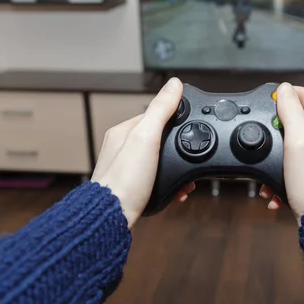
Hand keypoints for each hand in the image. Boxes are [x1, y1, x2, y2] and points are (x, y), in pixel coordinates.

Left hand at [91, 77, 194, 227]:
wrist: (112, 218)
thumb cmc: (124, 181)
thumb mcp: (147, 138)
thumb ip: (161, 110)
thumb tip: (174, 85)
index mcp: (123, 131)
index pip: (154, 115)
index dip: (175, 121)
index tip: (191, 129)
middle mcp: (123, 148)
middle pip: (160, 140)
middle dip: (179, 150)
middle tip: (190, 159)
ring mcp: (127, 169)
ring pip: (161, 162)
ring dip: (176, 170)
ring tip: (185, 182)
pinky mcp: (133, 187)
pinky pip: (158, 180)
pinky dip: (171, 184)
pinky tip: (176, 192)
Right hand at [259, 83, 303, 223]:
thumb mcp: (297, 143)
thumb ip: (291, 112)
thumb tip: (285, 89)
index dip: (287, 93)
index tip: (271, 98)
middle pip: (303, 120)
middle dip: (280, 130)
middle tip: (267, 139)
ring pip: (300, 145)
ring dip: (280, 156)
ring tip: (269, 173)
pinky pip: (302, 165)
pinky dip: (286, 173)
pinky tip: (276, 190)